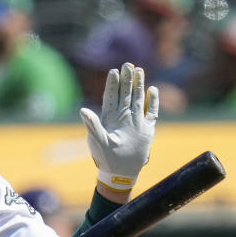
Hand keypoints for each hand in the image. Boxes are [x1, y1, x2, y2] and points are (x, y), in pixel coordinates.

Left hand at [79, 62, 158, 191]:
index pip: (111, 97)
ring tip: (139, 70)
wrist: (120, 172)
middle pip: (125, 94)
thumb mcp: (97, 141)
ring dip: (139, 86)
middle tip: (128, 64)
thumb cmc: (105, 158)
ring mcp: (135, 121)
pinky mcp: (147, 129)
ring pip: (138, 99)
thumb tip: (82, 110)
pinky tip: (153, 90)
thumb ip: (92, 125)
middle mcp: (122, 116)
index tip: (113, 71)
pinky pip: (151, 112)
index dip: (112, 84)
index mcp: (109, 118)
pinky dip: (153, 102)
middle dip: (126, 79)